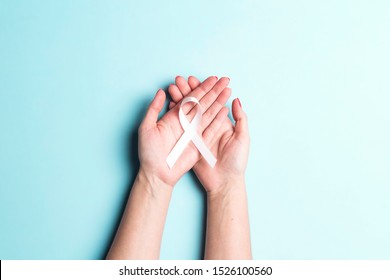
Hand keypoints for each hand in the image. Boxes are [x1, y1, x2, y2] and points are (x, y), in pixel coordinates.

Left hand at [138, 76, 230, 187]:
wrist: (156, 174)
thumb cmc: (148, 153)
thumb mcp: (145, 128)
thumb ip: (153, 109)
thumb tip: (161, 92)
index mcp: (174, 117)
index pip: (190, 98)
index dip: (202, 87)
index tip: (212, 79)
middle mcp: (185, 122)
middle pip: (203, 103)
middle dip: (214, 91)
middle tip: (224, 80)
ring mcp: (193, 133)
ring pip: (208, 113)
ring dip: (219, 102)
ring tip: (228, 91)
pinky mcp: (199, 143)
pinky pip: (210, 130)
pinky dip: (218, 120)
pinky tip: (225, 110)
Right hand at [168, 76, 249, 194]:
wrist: (224, 182)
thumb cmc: (236, 161)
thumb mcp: (242, 138)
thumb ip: (241, 119)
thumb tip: (236, 100)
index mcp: (220, 123)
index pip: (210, 102)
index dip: (202, 90)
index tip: (194, 79)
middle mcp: (208, 126)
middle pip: (196, 105)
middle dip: (188, 91)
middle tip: (179, 80)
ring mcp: (197, 134)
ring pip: (187, 113)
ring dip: (180, 99)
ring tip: (172, 88)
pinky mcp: (190, 143)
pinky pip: (181, 127)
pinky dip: (175, 115)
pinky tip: (170, 104)